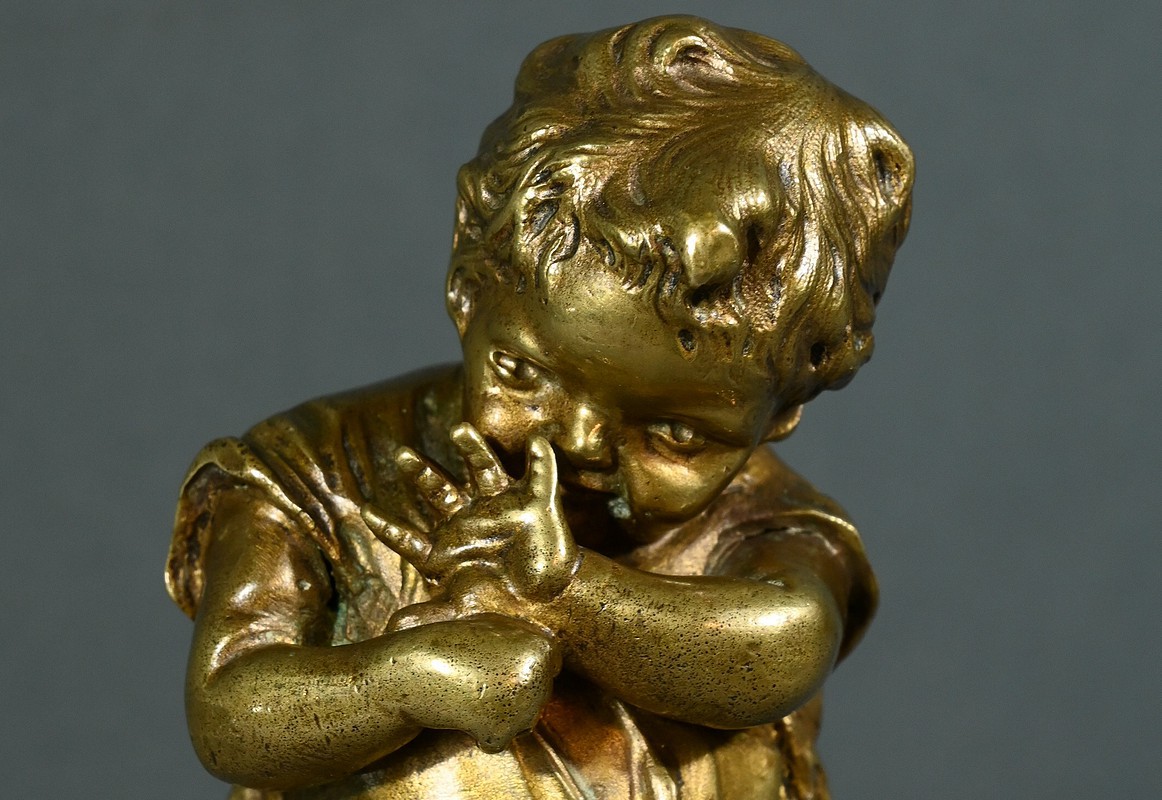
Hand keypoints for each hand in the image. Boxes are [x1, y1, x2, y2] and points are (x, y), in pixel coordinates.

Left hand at [361, 424, 577, 625]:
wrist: (550, 603)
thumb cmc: (504, 607)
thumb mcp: (464, 610)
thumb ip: (431, 616)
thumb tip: (395, 629)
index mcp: (447, 550)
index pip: (409, 537)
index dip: (387, 525)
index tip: (364, 509)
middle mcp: (469, 523)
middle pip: (438, 492)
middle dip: (420, 473)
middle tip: (401, 454)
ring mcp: (500, 509)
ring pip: (482, 471)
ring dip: (472, 450)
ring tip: (459, 430)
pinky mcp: (535, 504)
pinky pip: (540, 476)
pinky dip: (541, 459)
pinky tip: (538, 441)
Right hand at [391, 614, 560, 752]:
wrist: (411, 669)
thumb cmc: (448, 643)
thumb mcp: (494, 628)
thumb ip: (525, 640)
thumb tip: (551, 655)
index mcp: (542, 647)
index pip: (551, 664)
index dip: (523, 666)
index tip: (500, 665)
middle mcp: (539, 677)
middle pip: (539, 695)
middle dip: (514, 693)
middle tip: (479, 681)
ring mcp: (523, 706)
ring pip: (523, 721)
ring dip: (499, 715)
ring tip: (469, 693)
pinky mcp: (502, 731)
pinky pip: (498, 741)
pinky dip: (480, 734)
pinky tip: (462, 713)